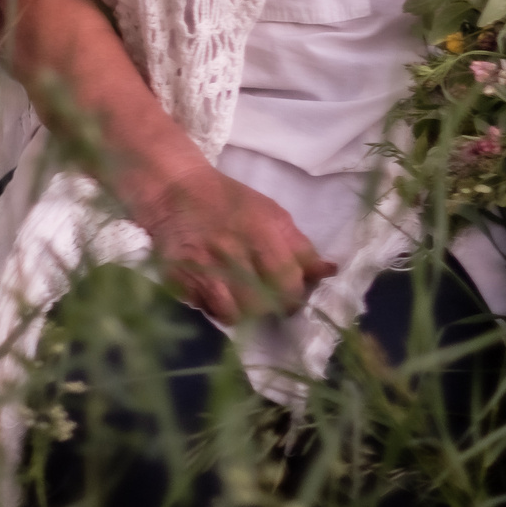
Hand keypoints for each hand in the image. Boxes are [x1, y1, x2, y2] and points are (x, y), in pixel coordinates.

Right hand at [132, 165, 336, 322]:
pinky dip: (217, 309)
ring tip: (242, 298)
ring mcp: (202, 269)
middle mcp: (231, 252)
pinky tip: (218, 294)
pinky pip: (207, 312)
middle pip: (262, 305)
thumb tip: (329, 271)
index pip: (288, 283)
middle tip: (266, 299)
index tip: (290, 295)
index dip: (294, 296)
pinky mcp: (178, 280)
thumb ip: (300, 247)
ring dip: (243, 312)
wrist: (175, 191)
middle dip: (269, 307)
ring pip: (235, 315)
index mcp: (261, 233)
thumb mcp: (271, 214)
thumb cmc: (230, 202)